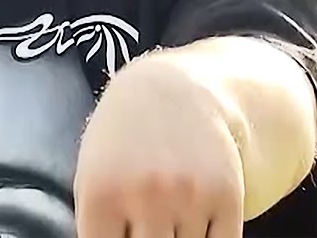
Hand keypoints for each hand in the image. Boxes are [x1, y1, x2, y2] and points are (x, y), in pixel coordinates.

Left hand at [74, 57, 246, 237]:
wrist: (175, 93)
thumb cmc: (123, 142)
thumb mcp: (90, 177)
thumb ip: (97, 227)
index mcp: (101, 196)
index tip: (124, 233)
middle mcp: (144, 197)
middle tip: (148, 220)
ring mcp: (187, 198)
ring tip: (168, 211)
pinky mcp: (226, 197)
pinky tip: (194, 219)